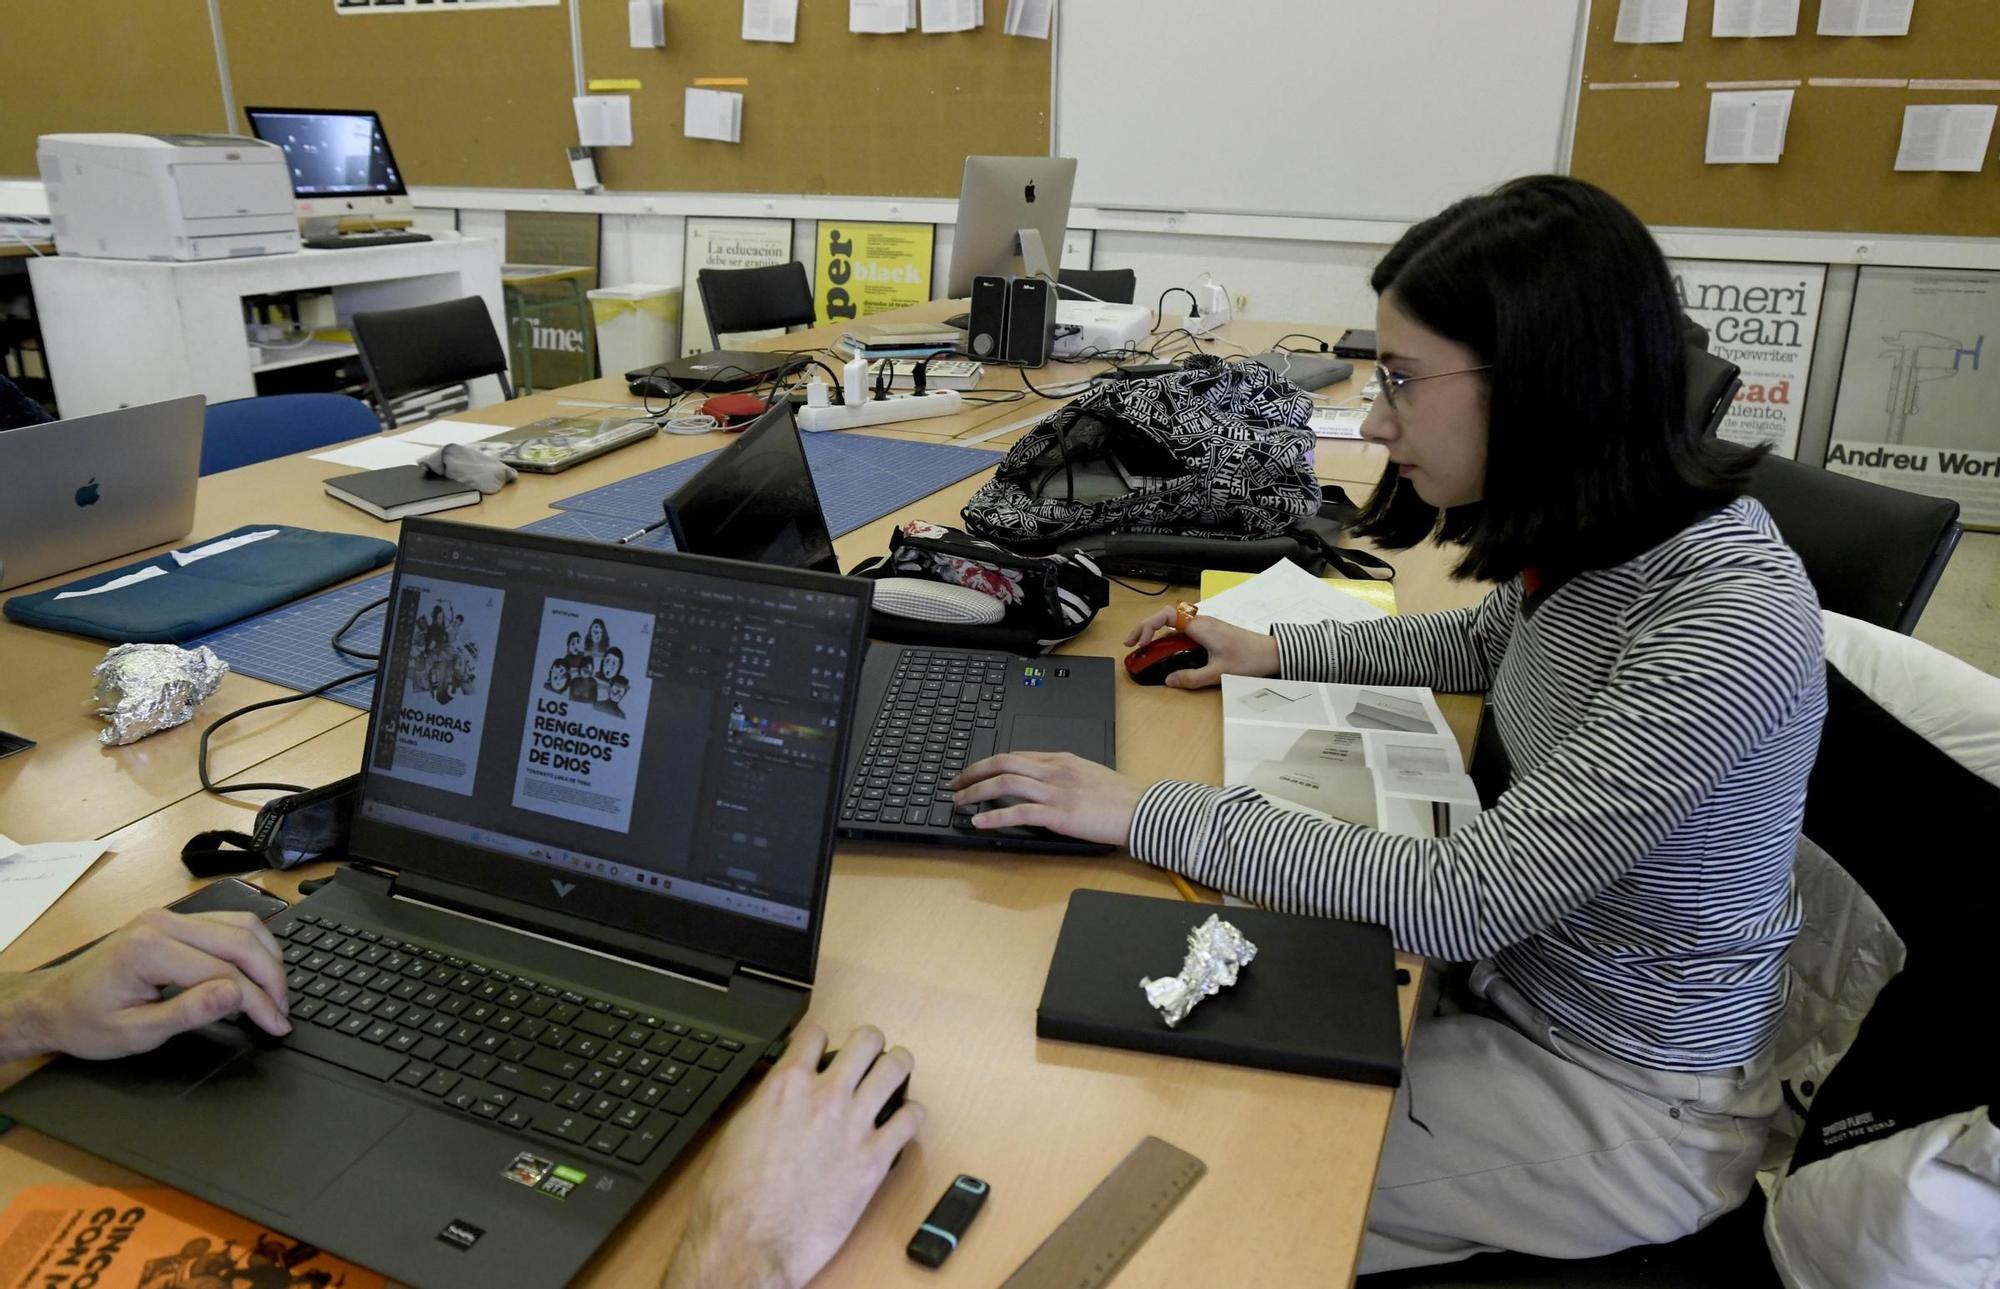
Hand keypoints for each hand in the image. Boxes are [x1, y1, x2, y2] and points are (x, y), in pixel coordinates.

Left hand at [0, 909, 288, 1062]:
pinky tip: (257, 971)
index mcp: (150, 949)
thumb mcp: (134, 1033)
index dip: (260, 1001)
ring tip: (275, 994)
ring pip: (242, 924)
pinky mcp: (175, 920)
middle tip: (284, 1011)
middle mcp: (163, 922)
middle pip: (242, 940)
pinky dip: (252, 947)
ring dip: (267, 957)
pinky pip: (228, 923)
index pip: (225, 971)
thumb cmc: (85, 1023)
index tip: (278, 1026)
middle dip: (272, 977)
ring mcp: (170, 916)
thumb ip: (188, 1013)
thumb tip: (237, 995)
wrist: (51, 1003)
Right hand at [665, 1024, 921, 1288]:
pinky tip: (903, 1121)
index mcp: (786, 1085)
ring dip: (897, 1067)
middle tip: (868, 1054)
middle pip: (866, 1040)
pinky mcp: (875, 1159)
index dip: (819, 1039)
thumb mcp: (739, 1131)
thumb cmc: (734, 1198)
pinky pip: (910, 1120)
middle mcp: (825, 1096)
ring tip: (895, 1073)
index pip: (814, 1034)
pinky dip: (911, 1115)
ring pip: (895, 1068)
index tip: (822, 1048)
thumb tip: (779, 1096)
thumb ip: (767, 1104)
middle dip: (869, 1043)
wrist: (749, 1243)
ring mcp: (855, 1125)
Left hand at [952, 751, 1146, 846]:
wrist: (1143, 809)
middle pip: (1002, 762)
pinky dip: (995, 816)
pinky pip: (1019, 812)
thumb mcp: (1087, 774)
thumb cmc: (1120, 796)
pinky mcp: (1059, 814)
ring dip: (976, 791)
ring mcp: (1055, 791)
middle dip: (973, 772)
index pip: (1015, 755)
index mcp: (1060, 760)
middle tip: (955, 784)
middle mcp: (1054, 770)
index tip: (972, 772)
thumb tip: (1039, 783)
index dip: (988, 763)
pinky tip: (979, 821)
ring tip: (959, 802)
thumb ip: (1062, 775)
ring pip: (1005, 782)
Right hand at [1125, 609, 1278, 689]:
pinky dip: (1171, 637)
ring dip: (1157, 632)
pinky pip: (1184, 630)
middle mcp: (1202, 622)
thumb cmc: (1249, 658)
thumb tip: (1169, 680)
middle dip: (1145, 628)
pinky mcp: (1212, 633)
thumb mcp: (1218, 672)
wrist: (1273, 654)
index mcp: (1200, 627)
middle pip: (1166, 617)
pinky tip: (1168, 650)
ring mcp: (1207, 626)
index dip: (1147, 626)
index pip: (1166, 616)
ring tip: (1144, 647)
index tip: (1139, 642)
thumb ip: (1191, 678)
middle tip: (1131, 643)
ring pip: (1175, 623)